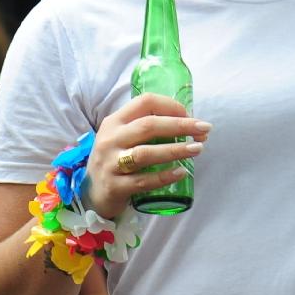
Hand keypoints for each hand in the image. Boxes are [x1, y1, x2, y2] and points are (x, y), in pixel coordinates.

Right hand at [83, 94, 208, 220]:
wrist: (90, 193)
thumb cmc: (115, 159)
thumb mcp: (122, 136)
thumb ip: (146, 127)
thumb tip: (188, 123)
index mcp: (115, 121)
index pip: (145, 102)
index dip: (171, 106)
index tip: (190, 115)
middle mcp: (110, 139)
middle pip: (148, 126)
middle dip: (180, 126)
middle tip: (204, 129)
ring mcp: (110, 163)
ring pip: (145, 154)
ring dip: (175, 150)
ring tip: (197, 149)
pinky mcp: (114, 186)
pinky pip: (143, 181)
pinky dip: (164, 176)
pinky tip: (181, 172)